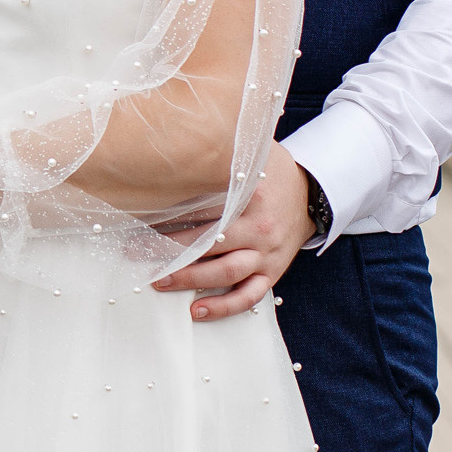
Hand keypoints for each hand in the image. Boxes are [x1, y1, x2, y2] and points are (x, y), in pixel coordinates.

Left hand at [149, 142, 315, 319]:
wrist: (313, 196)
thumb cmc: (269, 173)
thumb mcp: (250, 154)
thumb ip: (219, 151)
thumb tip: (179, 140)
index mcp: (251, 196)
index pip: (203, 208)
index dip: (169, 216)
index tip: (140, 222)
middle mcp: (259, 227)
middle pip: (210, 244)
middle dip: (172, 252)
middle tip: (138, 255)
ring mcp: (267, 253)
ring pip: (227, 272)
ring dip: (191, 279)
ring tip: (160, 281)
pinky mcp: (273, 272)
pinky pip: (249, 296)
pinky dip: (223, 306)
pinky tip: (197, 311)